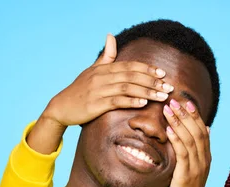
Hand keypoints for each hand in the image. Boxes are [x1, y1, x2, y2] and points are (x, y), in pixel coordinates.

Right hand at [28, 34, 173, 153]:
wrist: (61, 107)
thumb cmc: (80, 90)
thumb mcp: (92, 71)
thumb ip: (106, 57)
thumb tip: (111, 36)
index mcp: (104, 68)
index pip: (130, 66)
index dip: (147, 69)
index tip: (163, 74)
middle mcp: (102, 77)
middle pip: (131, 76)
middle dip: (152, 81)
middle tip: (169, 87)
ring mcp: (98, 90)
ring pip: (127, 88)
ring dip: (147, 92)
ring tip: (162, 96)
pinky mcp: (95, 104)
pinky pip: (116, 101)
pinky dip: (130, 101)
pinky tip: (143, 104)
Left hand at [163, 99, 210, 186]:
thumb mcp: (195, 168)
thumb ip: (198, 150)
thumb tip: (206, 129)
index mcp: (206, 157)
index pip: (203, 130)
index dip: (195, 115)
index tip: (186, 102)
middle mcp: (204, 159)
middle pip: (197, 131)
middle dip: (186, 114)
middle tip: (175, 99)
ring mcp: (197, 166)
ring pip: (190, 138)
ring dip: (179, 121)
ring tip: (169, 108)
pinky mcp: (186, 173)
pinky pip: (183, 152)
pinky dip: (176, 138)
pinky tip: (169, 128)